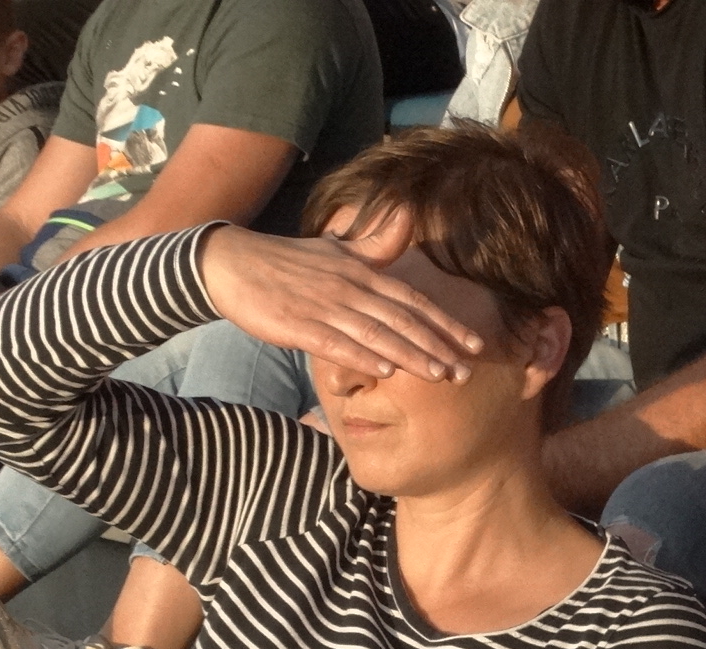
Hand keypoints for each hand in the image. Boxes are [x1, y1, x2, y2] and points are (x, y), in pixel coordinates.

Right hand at [197, 211, 481, 384]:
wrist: (230, 263)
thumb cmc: (289, 261)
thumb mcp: (337, 250)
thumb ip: (376, 244)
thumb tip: (408, 217)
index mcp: (362, 272)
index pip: (413, 300)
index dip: (445, 322)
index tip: (475, 343)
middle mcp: (349, 287)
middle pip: (402, 319)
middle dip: (437, 345)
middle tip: (467, 371)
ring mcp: (323, 306)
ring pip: (376, 333)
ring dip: (410, 355)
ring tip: (438, 374)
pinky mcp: (297, 323)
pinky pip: (336, 343)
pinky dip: (364, 356)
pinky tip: (387, 371)